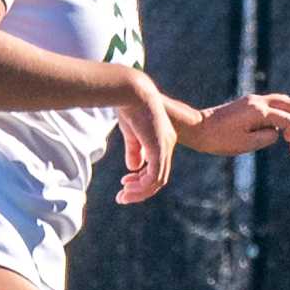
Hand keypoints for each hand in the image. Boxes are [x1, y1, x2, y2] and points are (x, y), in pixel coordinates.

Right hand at [114, 72, 176, 203]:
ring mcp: (165, 147)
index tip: (124, 182)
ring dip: (139, 191)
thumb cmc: (130, 107)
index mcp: (162, 140)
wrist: (133, 92)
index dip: (140, 179)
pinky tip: (127, 187)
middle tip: (122, 197)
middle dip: (140, 190)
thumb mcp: (132, 133)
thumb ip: (134, 150)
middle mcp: (167, 145)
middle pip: (158, 178)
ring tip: (123, 195)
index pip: (156, 167)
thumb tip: (133, 168)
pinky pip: (154, 177)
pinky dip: (141, 186)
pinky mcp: (159, 149)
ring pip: (157, 181)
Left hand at [184, 91, 289, 157]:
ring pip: (283, 102)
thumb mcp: (245, 144)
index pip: (288, 121)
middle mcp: (258, 101)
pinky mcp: (247, 105)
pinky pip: (272, 106)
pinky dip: (283, 115)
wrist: (196, 128)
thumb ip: (267, 137)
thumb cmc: (218, 139)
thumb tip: (277, 132)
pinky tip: (285, 129)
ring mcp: (252, 101)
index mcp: (259, 111)